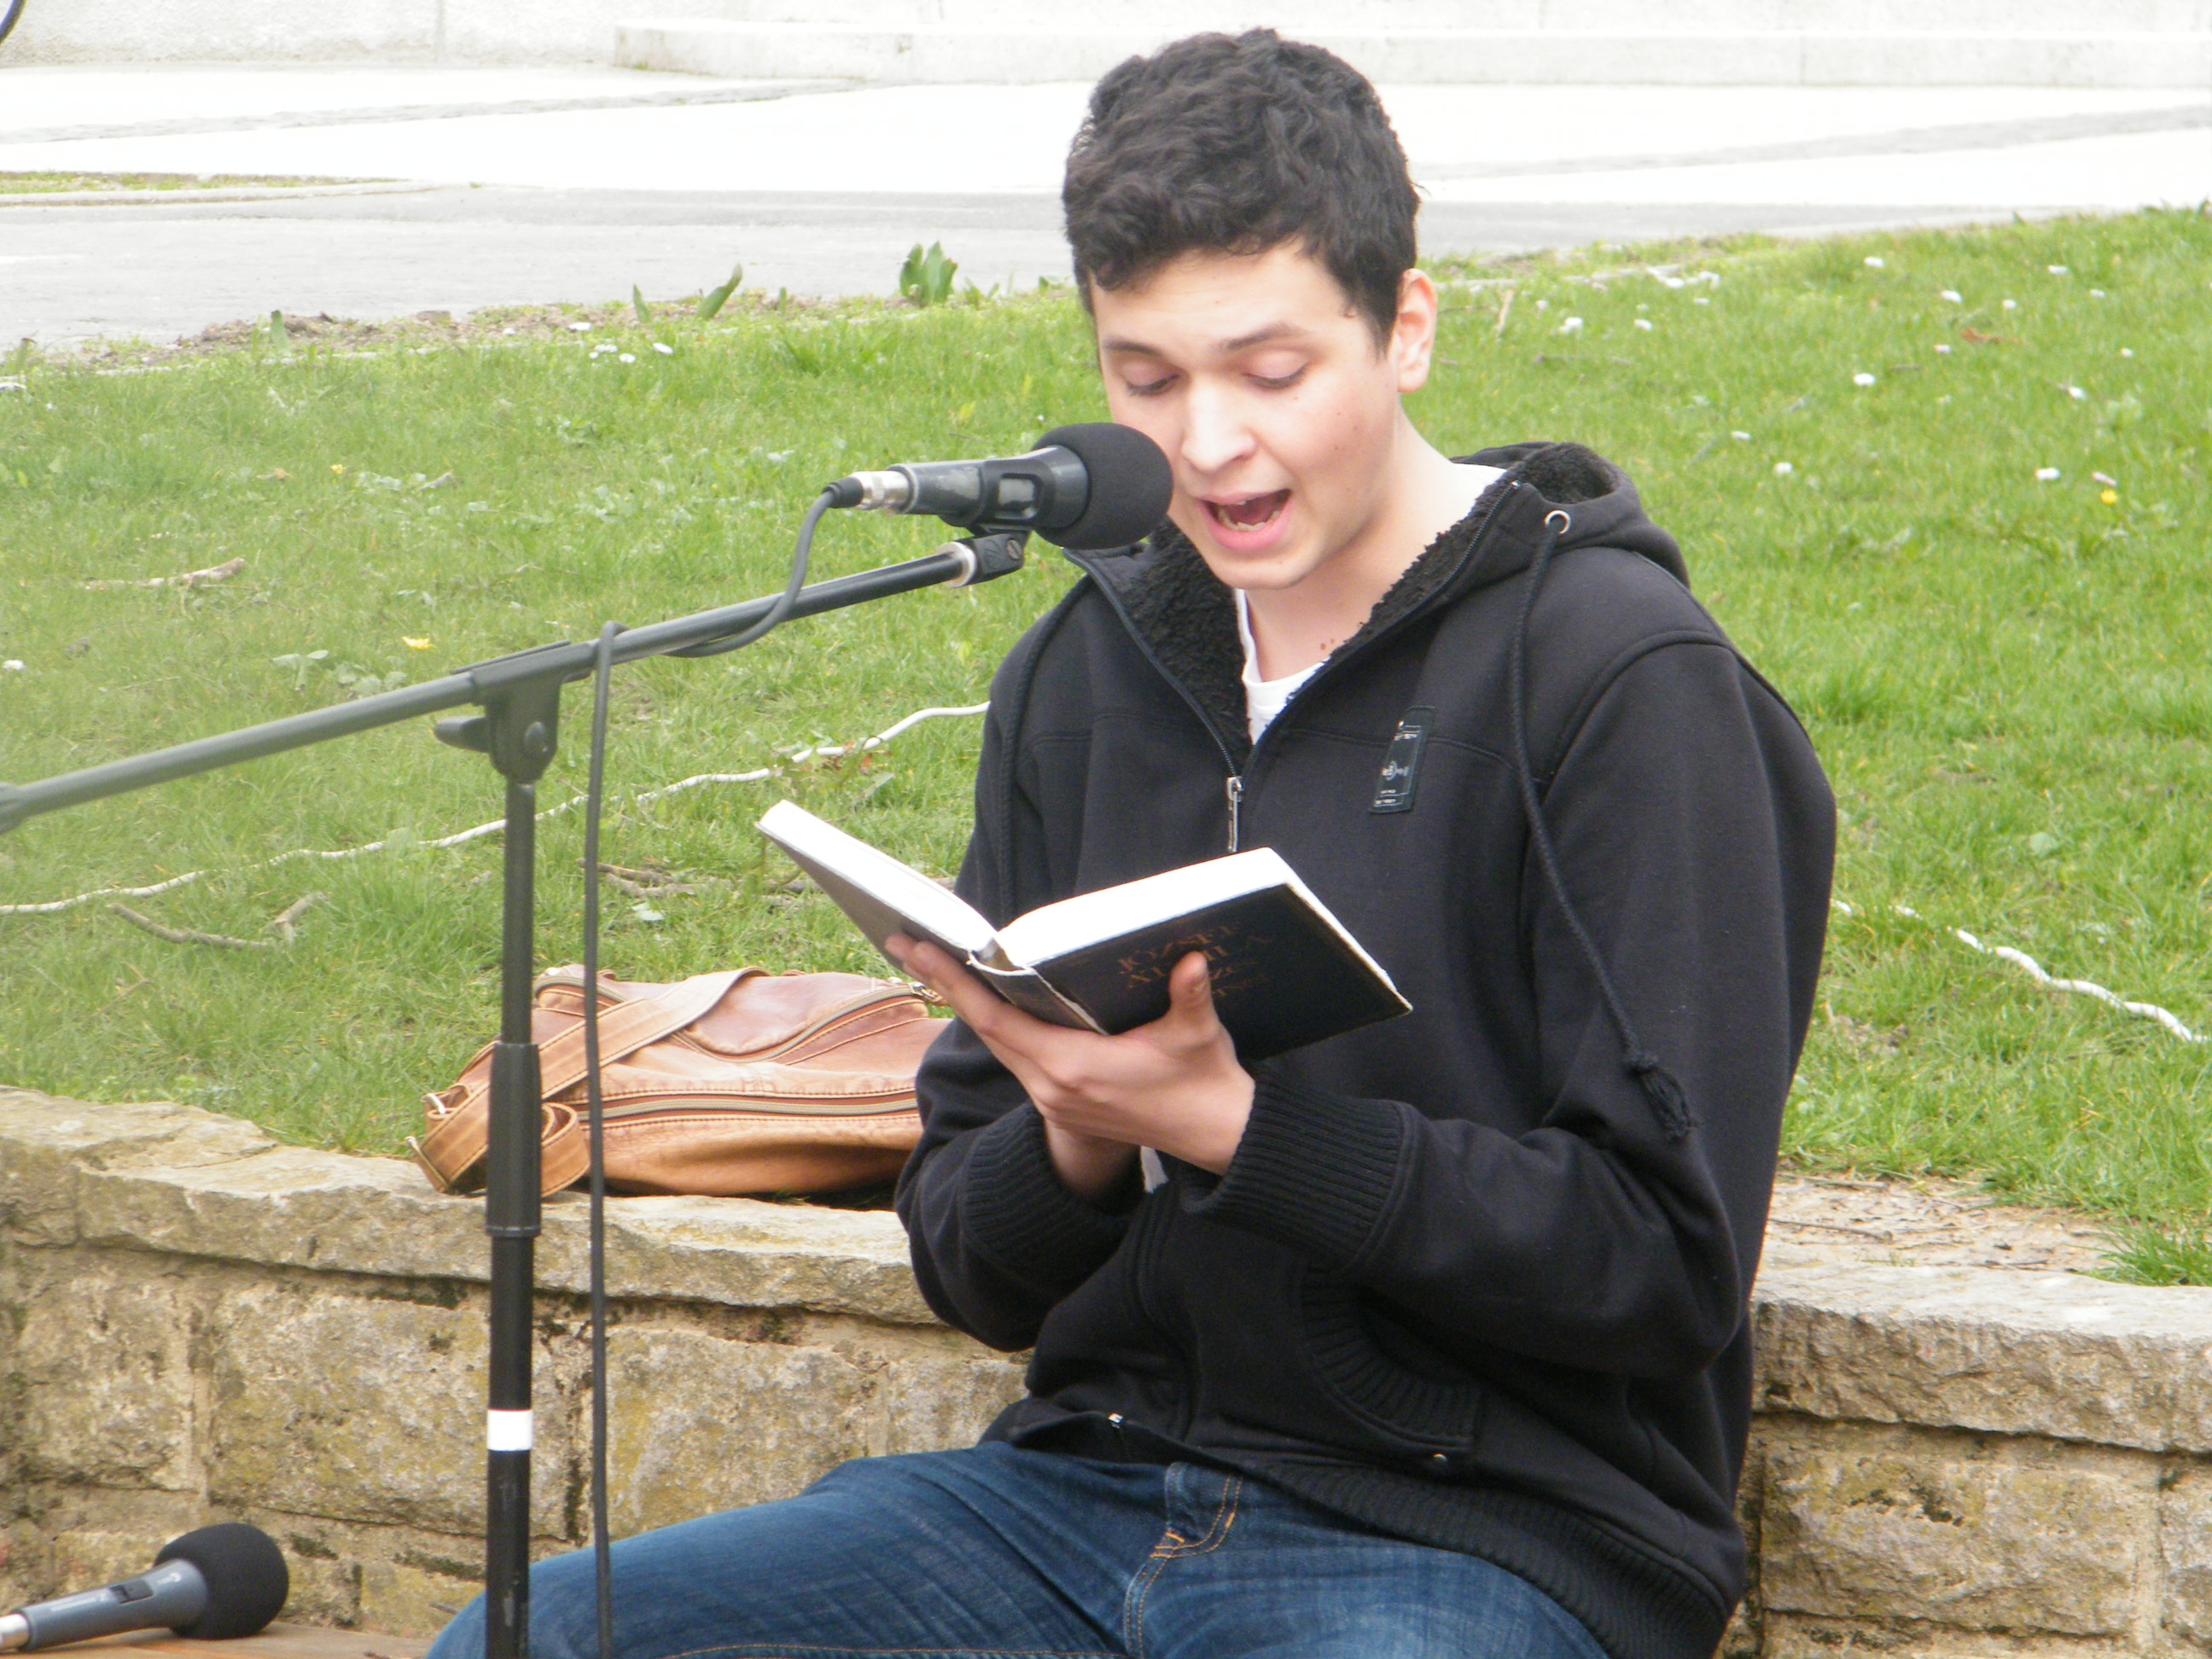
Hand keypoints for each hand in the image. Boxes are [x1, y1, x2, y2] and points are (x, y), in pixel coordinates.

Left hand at [889, 936, 1255, 1201]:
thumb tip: (1191, 959)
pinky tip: (987, 1000)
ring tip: (936, 964)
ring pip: (998, 1045)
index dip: (956, 983)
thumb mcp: (1198, 1035)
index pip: (997, 1020)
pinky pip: (1016, 1056)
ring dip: (967, 1004)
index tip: (921, 949)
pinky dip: (997, 1024)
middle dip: (945, 983)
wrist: (1216, 1135)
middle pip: (985, 1029)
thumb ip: (1190, 996)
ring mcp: (1055, 1100)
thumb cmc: (1205, 1081)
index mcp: (1074, 1068)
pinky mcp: (1063, 1104)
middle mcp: (1053, 1088)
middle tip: (906, 941)